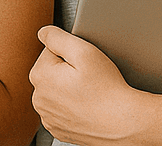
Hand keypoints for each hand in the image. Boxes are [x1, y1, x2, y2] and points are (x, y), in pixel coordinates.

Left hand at [30, 25, 141, 143]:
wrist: (123, 123)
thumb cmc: (106, 89)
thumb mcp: (84, 51)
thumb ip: (57, 37)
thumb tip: (43, 33)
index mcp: (40, 76)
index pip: (50, 51)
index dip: (70, 53)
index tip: (84, 64)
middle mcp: (38, 98)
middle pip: (51, 71)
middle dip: (67, 71)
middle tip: (89, 78)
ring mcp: (47, 116)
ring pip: (56, 91)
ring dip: (68, 89)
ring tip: (89, 93)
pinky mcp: (57, 129)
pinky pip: (61, 110)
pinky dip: (71, 107)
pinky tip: (86, 107)